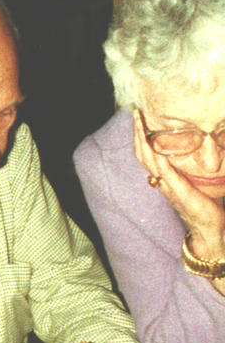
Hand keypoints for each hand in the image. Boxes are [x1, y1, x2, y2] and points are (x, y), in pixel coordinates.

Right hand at [133, 111, 224, 248]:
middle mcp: (161, 181)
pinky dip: (157, 158)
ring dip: (142, 139)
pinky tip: (154, 145)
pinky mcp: (178, 190)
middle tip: (135, 113)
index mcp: (164, 178)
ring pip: (148, 159)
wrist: (207, 230)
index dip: (141, 137)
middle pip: (142, 154)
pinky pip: (164, 172)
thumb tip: (182, 158)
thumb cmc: (203, 208)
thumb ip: (182, 173)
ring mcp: (168, 185)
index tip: (139, 119)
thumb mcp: (191, 184)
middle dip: (138, 133)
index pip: (147, 154)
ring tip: (139, 122)